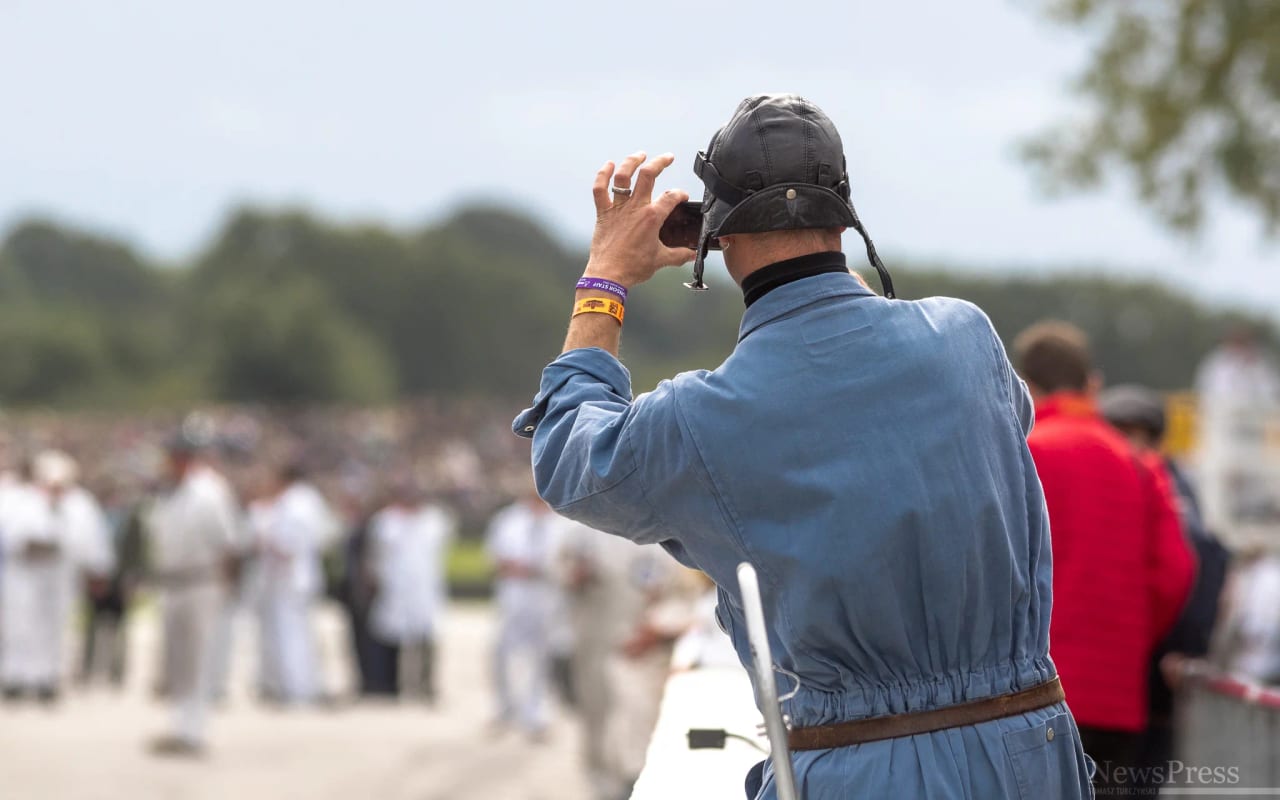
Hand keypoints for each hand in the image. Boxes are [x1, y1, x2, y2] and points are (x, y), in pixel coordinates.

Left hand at [585, 152, 697, 287]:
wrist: (609, 276)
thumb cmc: (633, 268)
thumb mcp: (661, 260)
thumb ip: (679, 255)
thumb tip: (692, 255)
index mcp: (652, 217)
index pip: (670, 197)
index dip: (679, 194)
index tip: (681, 197)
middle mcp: (635, 208)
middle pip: (648, 175)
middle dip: (660, 162)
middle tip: (668, 157)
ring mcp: (618, 208)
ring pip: (623, 176)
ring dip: (632, 162)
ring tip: (640, 155)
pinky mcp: (603, 213)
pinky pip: (599, 190)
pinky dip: (602, 175)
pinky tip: (608, 165)